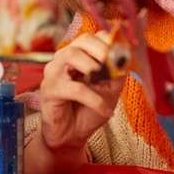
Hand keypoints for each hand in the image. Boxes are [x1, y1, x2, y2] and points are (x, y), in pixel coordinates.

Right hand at [37, 32, 125, 151]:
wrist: (71, 136)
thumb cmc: (88, 110)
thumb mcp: (110, 90)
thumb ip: (117, 73)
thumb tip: (124, 57)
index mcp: (79, 55)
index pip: (95, 37)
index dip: (112, 43)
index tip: (124, 57)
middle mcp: (64, 59)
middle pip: (82, 40)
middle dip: (103, 49)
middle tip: (114, 64)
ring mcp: (54, 72)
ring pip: (72, 55)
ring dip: (93, 66)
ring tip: (104, 81)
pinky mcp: (49, 89)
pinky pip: (74, 88)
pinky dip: (94, 98)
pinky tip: (104, 109)